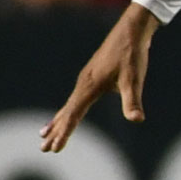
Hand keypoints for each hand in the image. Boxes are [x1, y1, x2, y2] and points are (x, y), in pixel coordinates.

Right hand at [41, 3, 161, 151]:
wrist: (132, 30)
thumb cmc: (132, 54)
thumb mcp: (134, 79)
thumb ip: (133, 101)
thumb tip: (137, 119)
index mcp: (90, 86)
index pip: (73, 114)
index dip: (64, 133)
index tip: (55, 148)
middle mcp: (83, 83)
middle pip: (66, 112)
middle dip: (55, 131)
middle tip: (43, 148)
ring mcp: (86, 79)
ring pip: (68, 104)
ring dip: (58, 121)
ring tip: (45, 133)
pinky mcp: (92, 76)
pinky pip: (75, 98)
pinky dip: (67, 109)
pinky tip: (67, 112)